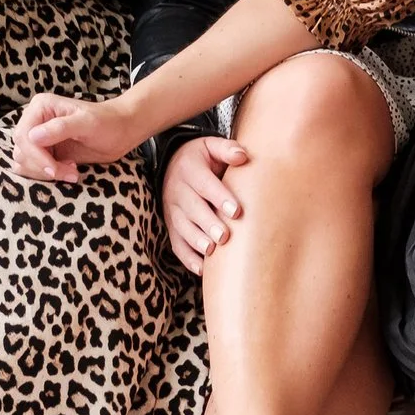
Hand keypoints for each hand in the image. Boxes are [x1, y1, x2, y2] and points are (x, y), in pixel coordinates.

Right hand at [13, 92, 139, 181]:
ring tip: (71, 170)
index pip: (24, 136)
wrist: (121, 131)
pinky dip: (46, 175)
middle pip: (21, 151)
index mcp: (41, 107)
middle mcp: (34, 120)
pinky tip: (68, 170)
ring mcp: (37, 137)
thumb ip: (61, 128)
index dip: (36, 156)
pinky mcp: (44, 152)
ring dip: (45, 173)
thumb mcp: (88, 123)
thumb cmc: (108, 122)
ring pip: (23, 162)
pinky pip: (32, 168)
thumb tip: (32, 137)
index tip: (54, 170)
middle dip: (43, 167)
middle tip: (69, 171)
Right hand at [161, 135, 250, 273]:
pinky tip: (202, 268)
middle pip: (192, 209)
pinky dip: (187, 258)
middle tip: (224, 236)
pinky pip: (176, 244)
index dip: (219, 197)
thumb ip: (227, 149)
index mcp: (190, 170)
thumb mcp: (211, 146)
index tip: (236, 211)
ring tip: (212, 251)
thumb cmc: (202, 158)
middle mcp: (177, 191)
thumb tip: (242, 156)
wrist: (173, 164)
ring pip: (182, 228)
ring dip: (196, 241)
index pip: (205, 185)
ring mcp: (172, 210)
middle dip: (208, 223)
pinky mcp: (171, 226)